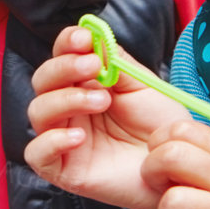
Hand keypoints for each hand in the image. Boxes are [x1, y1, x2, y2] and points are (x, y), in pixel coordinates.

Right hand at [25, 25, 189, 208]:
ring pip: (37, 112)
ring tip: (102, 102)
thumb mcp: (142, 85)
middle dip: (63, 68)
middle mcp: (68, 109)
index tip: (84, 39)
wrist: (173, 168)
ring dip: (65, 99)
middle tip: (93, 67)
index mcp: (84, 85)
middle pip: (42, 81)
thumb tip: (93, 38)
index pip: (60, 57)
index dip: (66, 44)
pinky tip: (79, 137)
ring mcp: (63, 138)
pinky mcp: (62, 169)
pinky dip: (51, 141)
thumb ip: (116, 62)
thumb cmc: (159, 127)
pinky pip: (36, 154)